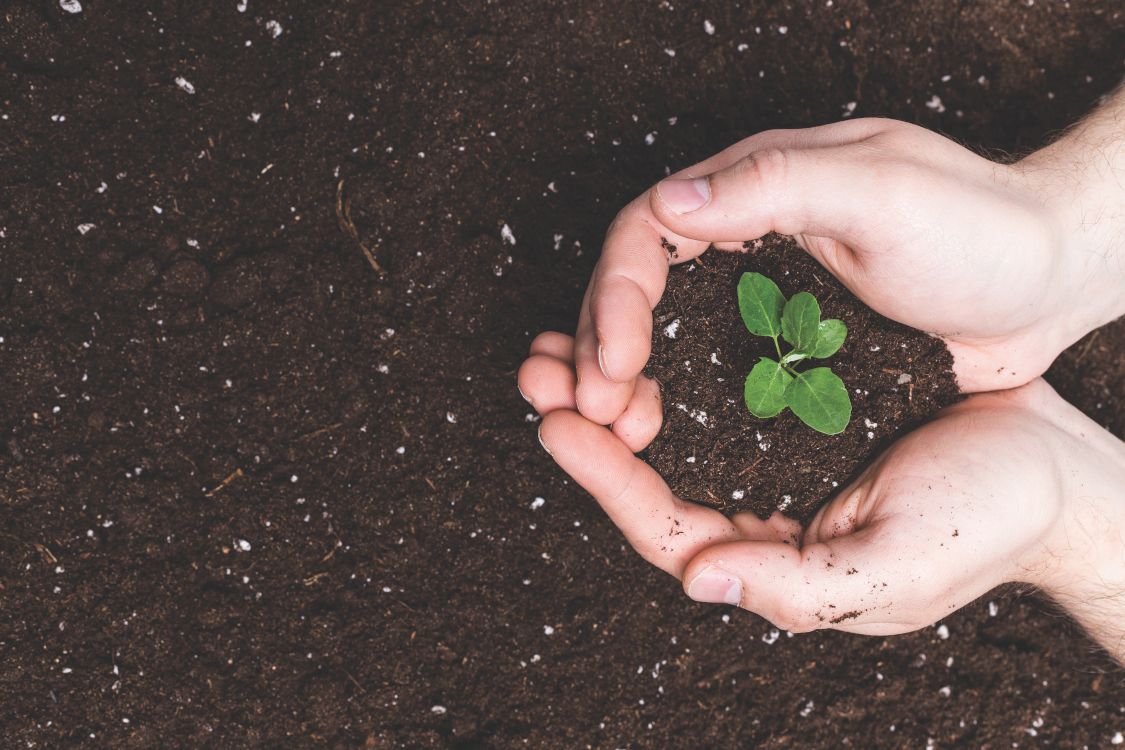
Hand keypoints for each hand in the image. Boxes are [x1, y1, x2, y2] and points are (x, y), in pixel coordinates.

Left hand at [520, 337, 1124, 657]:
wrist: (1054, 464)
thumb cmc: (989, 519)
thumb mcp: (896, 567)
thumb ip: (798, 586)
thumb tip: (699, 579)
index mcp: (770, 559)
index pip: (660, 527)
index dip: (601, 478)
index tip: (555, 421)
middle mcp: (757, 513)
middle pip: (645, 478)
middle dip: (585, 424)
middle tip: (537, 369)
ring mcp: (770, 460)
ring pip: (669, 430)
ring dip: (611, 386)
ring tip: (561, 343)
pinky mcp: (792, 409)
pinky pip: (712, 386)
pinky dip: (669, 359)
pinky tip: (642, 325)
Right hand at [576, 108, 1124, 424]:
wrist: (1048, 282)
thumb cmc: (978, 225)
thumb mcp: (880, 190)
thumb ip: (773, 185)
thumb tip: (666, 203)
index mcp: (752, 190)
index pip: (646, 235)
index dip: (611, 298)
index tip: (606, 363)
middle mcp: (743, 245)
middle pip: (638, 291)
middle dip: (595, 346)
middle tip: (578, 409)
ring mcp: (761, 301)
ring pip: (664, 338)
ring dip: (621, 382)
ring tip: (604, 431)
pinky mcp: (785, 352)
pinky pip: (709, 376)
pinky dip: (672, 404)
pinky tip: (653, 438)